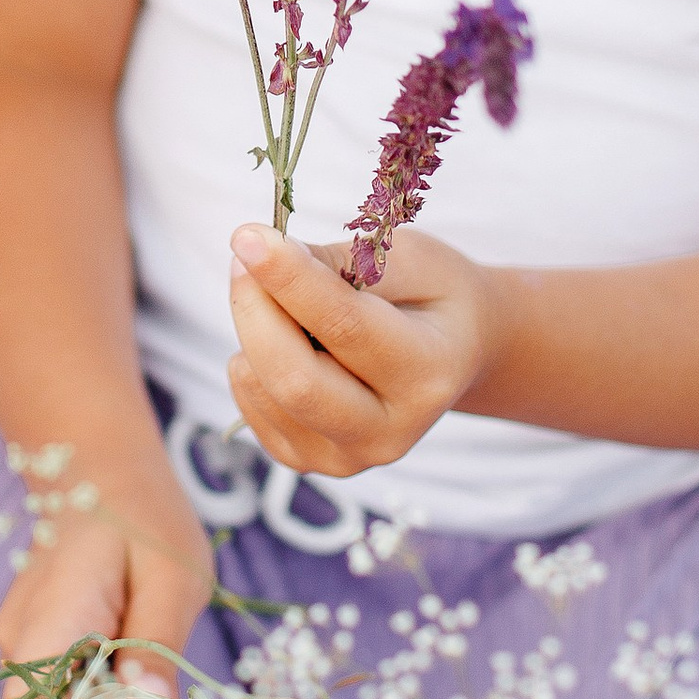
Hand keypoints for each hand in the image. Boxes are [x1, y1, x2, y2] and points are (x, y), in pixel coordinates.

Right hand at [0, 440, 216, 698]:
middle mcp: (19, 642)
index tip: (148, 694)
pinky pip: (70, 689)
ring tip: (140, 633)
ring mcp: (21, 647)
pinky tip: (124, 635)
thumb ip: (156, 647)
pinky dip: (106, 678)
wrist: (101, 477)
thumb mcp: (172, 577)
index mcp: (49, 619)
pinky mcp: (35, 650)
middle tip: (155, 656)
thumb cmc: (143, 519)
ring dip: (114, 694)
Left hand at [226, 219, 495, 477]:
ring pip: (266, 393)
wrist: (453, 354)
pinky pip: (252, 409)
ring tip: (273, 293)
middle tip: (245, 252)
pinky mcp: (310, 462)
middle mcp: (391, 432)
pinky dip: (250, 362)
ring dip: (250, 329)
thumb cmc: (432, 296)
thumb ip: (343, 261)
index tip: (248, 236)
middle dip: (255, 308)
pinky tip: (281, 339)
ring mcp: (348, 458)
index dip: (289, 279)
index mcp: (427, 374)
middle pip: (296, 380)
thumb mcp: (410, 259)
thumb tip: (265, 258)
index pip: (345, 327)